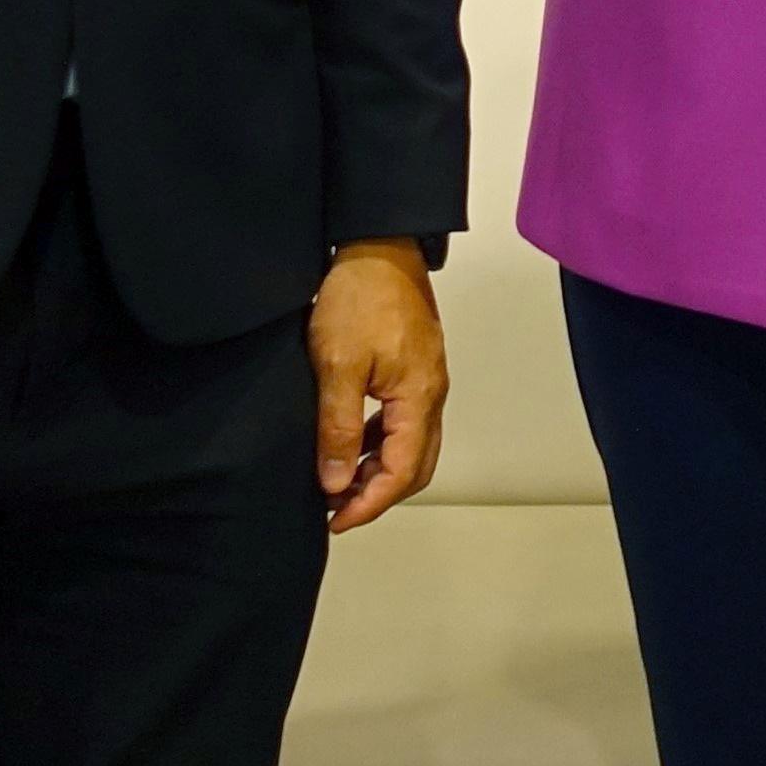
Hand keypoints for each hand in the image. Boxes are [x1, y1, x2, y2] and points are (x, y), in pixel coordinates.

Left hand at [308, 240, 446, 532]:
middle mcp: (431, 394)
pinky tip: (349, 442)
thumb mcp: (337, 365)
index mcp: (418, 397)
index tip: (335, 519)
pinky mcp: (413, 369)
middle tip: (336, 509)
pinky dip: (378, 443)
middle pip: (416, 467)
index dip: (368, 504)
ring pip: (411, 445)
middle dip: (377, 495)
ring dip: (377, 470)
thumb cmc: (361, 295)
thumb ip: (338, 427)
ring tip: (336, 480)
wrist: (377, 246)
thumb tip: (336, 481)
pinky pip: (402, 421)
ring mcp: (425, 381)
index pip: (402, 472)